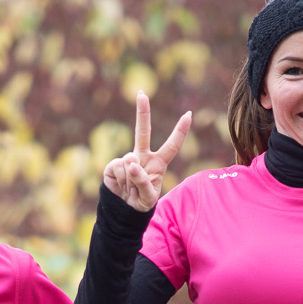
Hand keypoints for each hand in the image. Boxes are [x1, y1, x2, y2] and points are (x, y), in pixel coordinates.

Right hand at [101, 91, 191, 212]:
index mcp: (158, 163)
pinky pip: (119, 168)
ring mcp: (127, 160)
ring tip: (130, 189)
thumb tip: (132, 163)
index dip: (180, 131)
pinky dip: (121, 180)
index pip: (172, 145)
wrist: (122, 210)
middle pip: (143, 132)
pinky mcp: (113, 166)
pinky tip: (121, 186)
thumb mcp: (148, 198)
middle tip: (141, 93)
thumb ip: (144, 182)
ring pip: (130, 162)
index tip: (189, 114)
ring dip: (131, 180)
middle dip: (142, 112)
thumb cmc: (141, 202)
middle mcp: (143, 157)